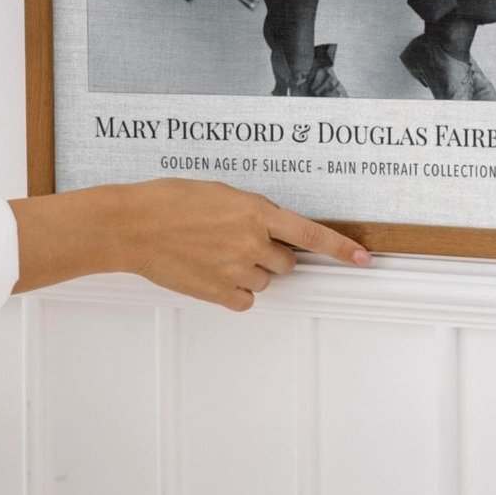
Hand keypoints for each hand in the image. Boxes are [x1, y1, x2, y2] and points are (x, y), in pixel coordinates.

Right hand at [115, 179, 371, 310]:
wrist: (133, 225)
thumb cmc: (169, 202)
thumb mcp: (219, 194)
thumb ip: (251, 212)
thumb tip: (268, 227)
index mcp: (255, 211)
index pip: (310, 234)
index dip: (340, 248)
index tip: (362, 257)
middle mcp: (251, 242)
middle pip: (286, 262)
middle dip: (271, 255)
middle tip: (239, 243)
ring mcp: (235, 269)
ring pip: (264, 281)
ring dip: (249, 271)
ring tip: (215, 254)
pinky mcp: (218, 292)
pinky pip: (245, 300)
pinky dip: (233, 291)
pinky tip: (212, 274)